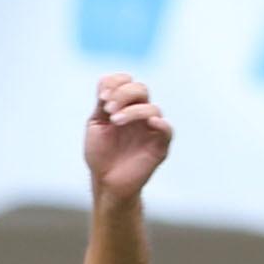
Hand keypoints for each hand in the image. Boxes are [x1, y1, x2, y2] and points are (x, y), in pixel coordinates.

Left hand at [85, 73, 171, 201]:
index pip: (127, 82)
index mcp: (125, 106)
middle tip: (108, 109)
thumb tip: (105, 81)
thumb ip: (101, 104)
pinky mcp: (160, 145)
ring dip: (132, 110)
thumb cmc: (101, 154)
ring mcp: (151, 128)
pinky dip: (160, 123)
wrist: (106, 182)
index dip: (116, 83)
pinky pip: (166, 130)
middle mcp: (140, 113)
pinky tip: (149, 123)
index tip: (102, 98)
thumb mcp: (96, 126)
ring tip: (115, 121)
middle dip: (123, 94)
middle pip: (141, 89)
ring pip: (151, 108)